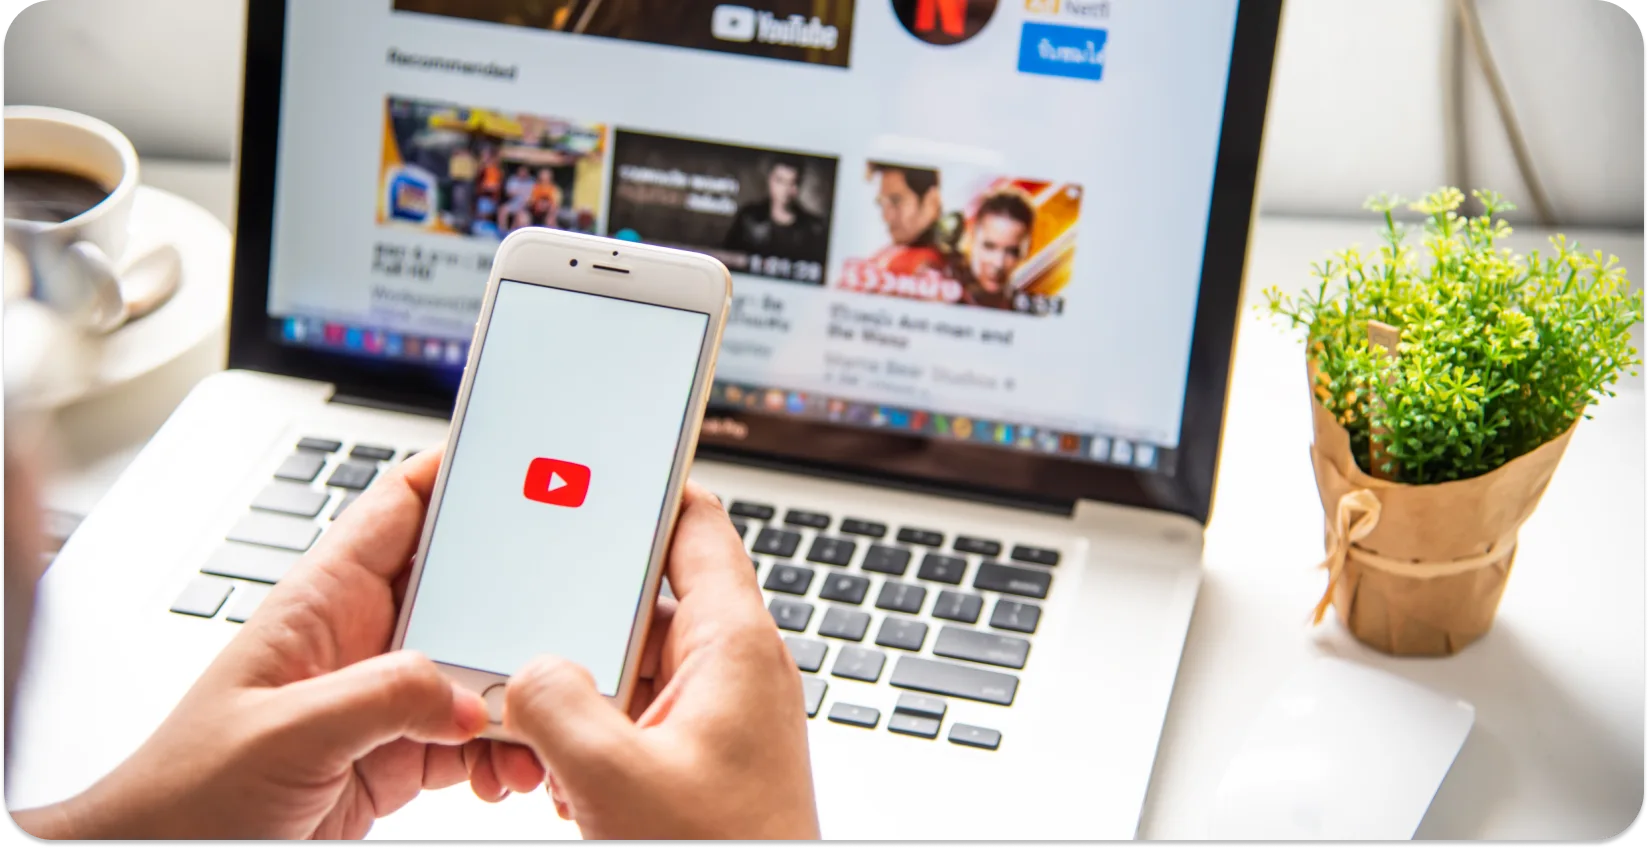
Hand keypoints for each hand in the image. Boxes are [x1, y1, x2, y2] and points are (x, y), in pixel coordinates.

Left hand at [16, 450, 544, 839]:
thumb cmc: (184, 795)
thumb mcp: (282, 733)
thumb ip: (378, 699)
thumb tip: (468, 694)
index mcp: (322, 602)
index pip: (400, 506)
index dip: (460, 472)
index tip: (526, 460)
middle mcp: (361, 639)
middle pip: (466, 588)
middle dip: (522, 600)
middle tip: (570, 613)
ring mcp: (384, 697)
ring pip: (482, 668)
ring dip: (521, 692)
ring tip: (541, 719)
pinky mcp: (399, 753)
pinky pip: (476, 735)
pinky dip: (506, 750)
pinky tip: (511, 767)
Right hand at [504, 482, 818, 839]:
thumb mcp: (614, 779)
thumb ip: (556, 705)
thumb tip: (530, 672)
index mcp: (735, 646)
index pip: (697, 525)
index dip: (646, 488)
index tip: (595, 466)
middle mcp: (734, 671)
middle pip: (650, 595)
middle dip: (584, 605)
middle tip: (528, 601)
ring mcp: (718, 716)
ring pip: (635, 662)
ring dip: (582, 680)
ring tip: (539, 706)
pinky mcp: (702, 758)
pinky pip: (639, 714)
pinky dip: (595, 727)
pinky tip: (561, 764)